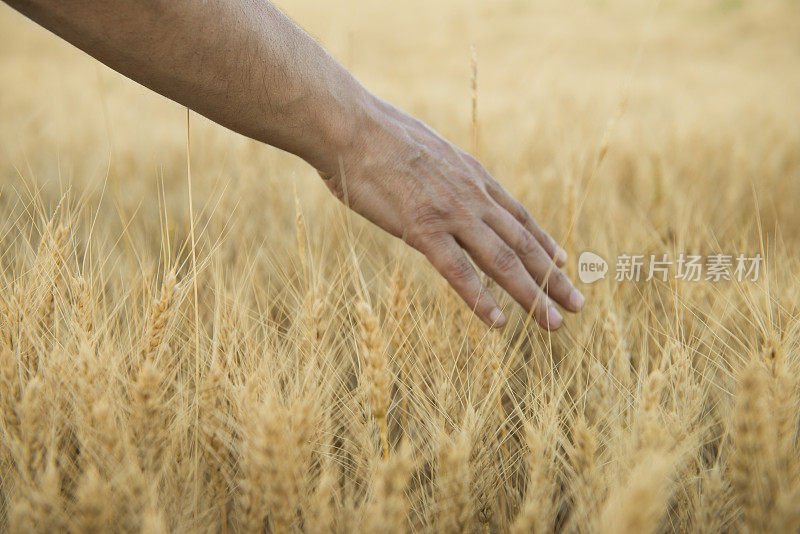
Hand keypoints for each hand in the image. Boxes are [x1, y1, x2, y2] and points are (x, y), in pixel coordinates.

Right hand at [319, 95, 584, 329]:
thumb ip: (443, 172)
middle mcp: (472, 196)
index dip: (544, 242)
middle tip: (578, 304)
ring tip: (554, 323)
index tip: (564, 262)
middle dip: (553, 277)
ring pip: (502, 260)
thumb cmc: (377, 136)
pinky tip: (499, 323)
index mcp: (472, 176)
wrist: (350, 125)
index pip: (519, 216)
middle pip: (523, 243)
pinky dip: (481, 299)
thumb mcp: (426, 150)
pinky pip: (458, 271)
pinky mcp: (422, 229)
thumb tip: (441, 181)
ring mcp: (451, 214)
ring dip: (531, 294)